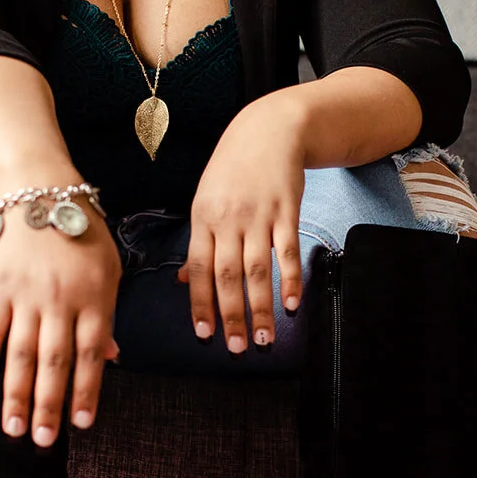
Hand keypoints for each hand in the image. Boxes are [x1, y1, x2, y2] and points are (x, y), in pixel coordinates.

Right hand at [0, 208, 121, 445]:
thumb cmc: (83, 232)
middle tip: (43, 441)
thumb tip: (112, 359)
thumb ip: (109, 314)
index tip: (82, 424)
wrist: (40, 190)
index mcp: (94, 298)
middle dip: (48, 404)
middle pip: (54, 361)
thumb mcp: (110, 269)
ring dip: (16, 394)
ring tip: (13, 428)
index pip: (91, 354)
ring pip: (20, 353)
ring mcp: (27, 295)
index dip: (87, 391)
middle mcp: (60, 301)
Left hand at [178, 91, 305, 352]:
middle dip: (231, 316)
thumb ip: (198, 242)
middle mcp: (228, 219)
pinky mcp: (286, 210)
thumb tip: (184, 282)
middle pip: (228, 275)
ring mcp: (258, 215)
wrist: (268, 129)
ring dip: (262, 308)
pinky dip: (290, 279)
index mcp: (203, 219)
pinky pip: (287, 251)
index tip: (204, 334)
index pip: (199, 268)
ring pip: (257, 269)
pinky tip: (292, 304)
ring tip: (266, 338)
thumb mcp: (205, 199)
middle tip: (237, 348)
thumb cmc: (233, 169)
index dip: (201, 303)